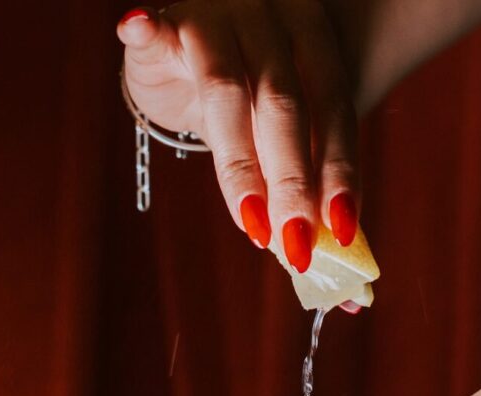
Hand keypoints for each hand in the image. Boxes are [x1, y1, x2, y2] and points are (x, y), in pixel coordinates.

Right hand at [117, 1, 359, 267]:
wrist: (193, 45)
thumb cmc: (250, 99)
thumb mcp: (286, 133)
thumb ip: (312, 187)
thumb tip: (345, 284)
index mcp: (316, 40)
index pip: (334, 110)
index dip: (339, 171)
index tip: (342, 230)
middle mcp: (274, 19)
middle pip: (284, 105)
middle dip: (292, 181)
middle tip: (295, 243)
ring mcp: (220, 15)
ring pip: (228, 91)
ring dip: (239, 165)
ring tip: (251, 222)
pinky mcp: (169, 20)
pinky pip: (154, 31)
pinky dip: (143, 33)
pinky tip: (134, 29)